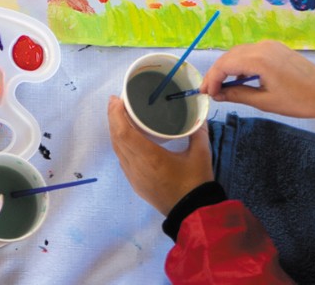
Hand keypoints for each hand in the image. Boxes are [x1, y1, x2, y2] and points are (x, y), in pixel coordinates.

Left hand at [108, 97, 213, 216]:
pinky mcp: (136, 184)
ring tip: (120, 116)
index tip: (116, 99)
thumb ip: (198, 133)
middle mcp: (136, 166)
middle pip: (116, 138)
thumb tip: (198, 118)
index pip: (123, 132)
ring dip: (115, 131)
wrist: (194, 214)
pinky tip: (127, 138)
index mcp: (150, 157)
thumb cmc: (196, 184)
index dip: (116, 114)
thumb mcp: (202, 155)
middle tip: (116, 102)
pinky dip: (121, 145)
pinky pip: (123, 159)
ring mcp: (134, 177)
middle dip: (113, 118)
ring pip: (118, 150)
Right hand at [199, 40, 314, 117]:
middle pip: (229, 56)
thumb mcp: (266, 102)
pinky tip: (239, 77)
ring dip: (227, 68)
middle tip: (209, 90)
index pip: (224, 65)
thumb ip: (238, 95)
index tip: (205, 93)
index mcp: (258, 60)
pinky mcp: (275, 48)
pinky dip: (240, 63)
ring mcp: (268, 45)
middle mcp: (260, 47)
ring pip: (238, 53)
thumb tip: (217, 94)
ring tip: (221, 86)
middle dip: (216, 73)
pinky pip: (250, 53)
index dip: (212, 79)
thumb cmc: (298, 100)